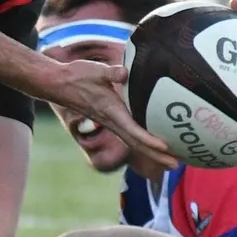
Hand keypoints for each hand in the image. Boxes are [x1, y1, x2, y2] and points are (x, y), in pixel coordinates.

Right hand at [44, 57, 177, 167]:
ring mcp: (111, 123)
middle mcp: (112, 121)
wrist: (59, 84)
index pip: (133, 130)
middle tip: (176, 165)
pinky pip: (131, 136)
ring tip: (172, 162)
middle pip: (137, 144)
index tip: (166, 147)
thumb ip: (111, 72)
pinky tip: (155, 145)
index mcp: (111, 111)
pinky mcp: (111, 120)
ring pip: (134, 143)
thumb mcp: (95, 70)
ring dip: (153, 154)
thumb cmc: (78, 76)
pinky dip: (145, 144)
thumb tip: (124, 72)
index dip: (149, 140)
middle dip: (156, 156)